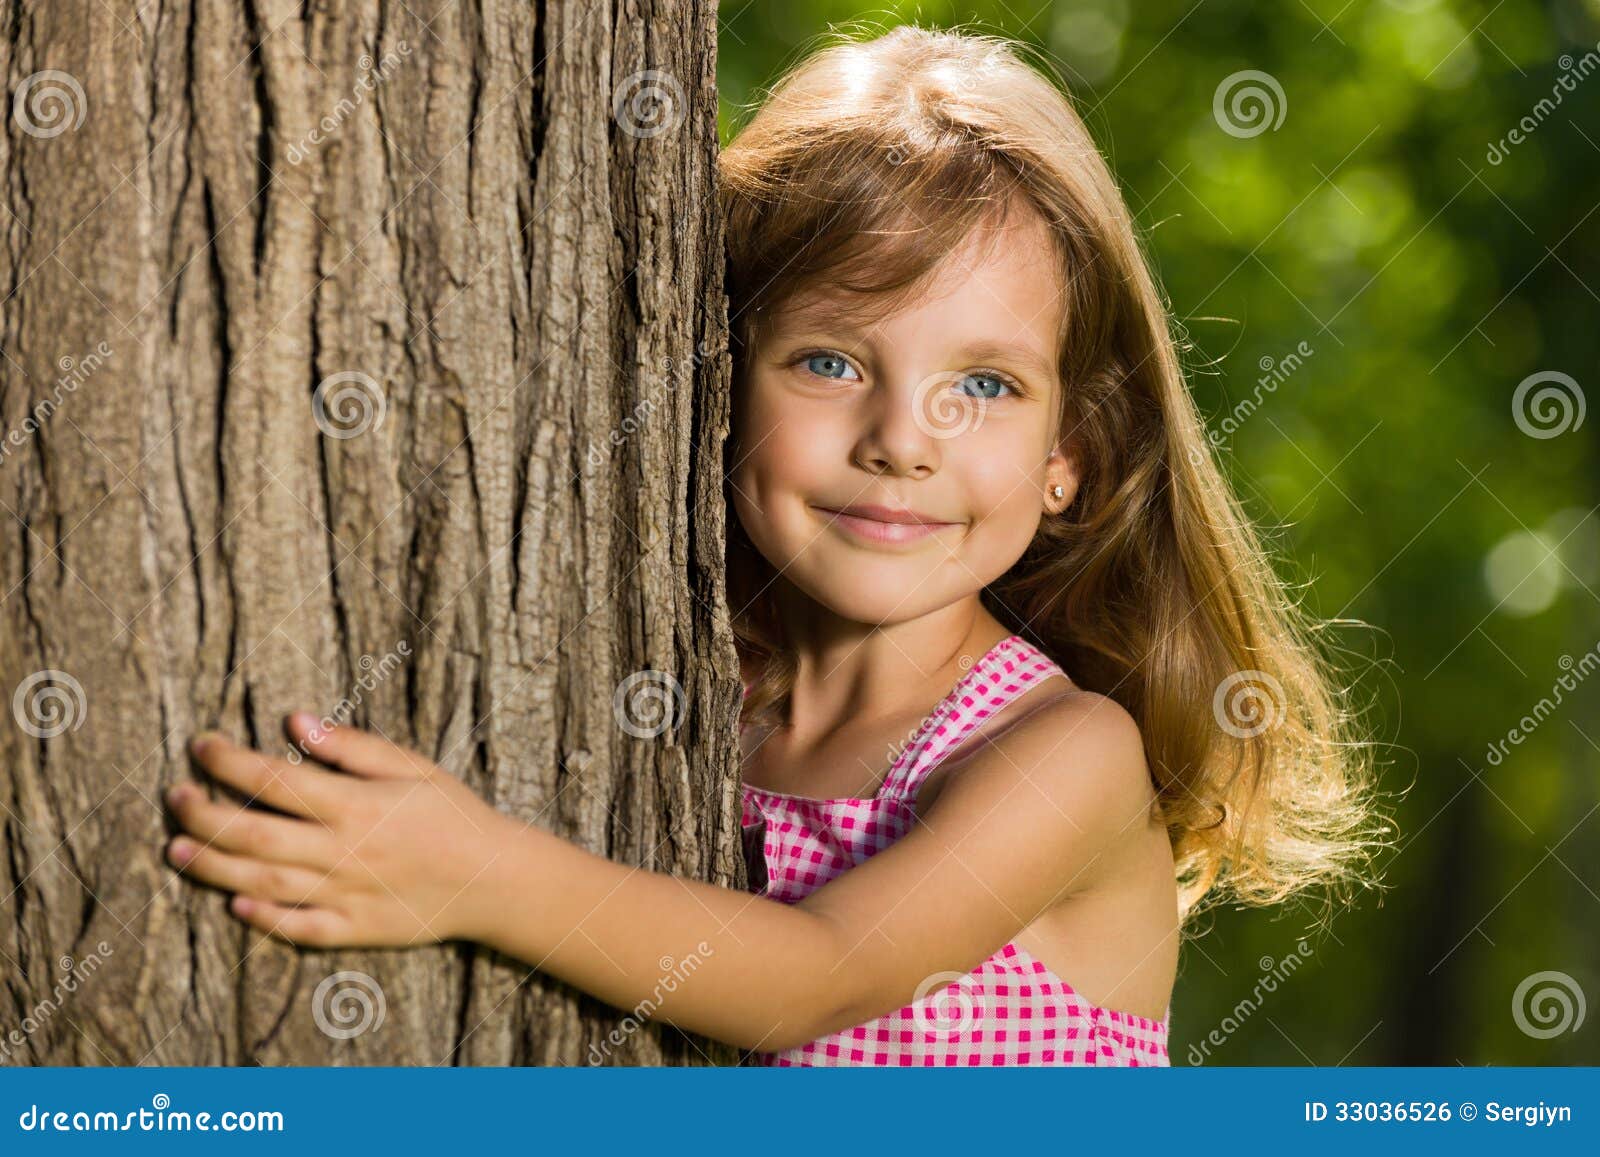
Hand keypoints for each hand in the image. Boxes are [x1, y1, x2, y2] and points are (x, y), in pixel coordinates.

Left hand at [165, 712, 518, 948]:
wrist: (494, 878)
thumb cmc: (453, 813)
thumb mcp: (412, 766)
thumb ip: (352, 746)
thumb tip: (296, 722)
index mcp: (355, 805)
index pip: (275, 779)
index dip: (229, 761)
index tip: (201, 745)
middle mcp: (342, 852)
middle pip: (253, 834)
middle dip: (204, 814)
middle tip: (175, 797)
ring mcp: (345, 895)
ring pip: (262, 882)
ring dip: (212, 866)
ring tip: (176, 849)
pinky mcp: (353, 930)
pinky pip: (297, 929)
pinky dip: (261, 918)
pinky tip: (233, 902)